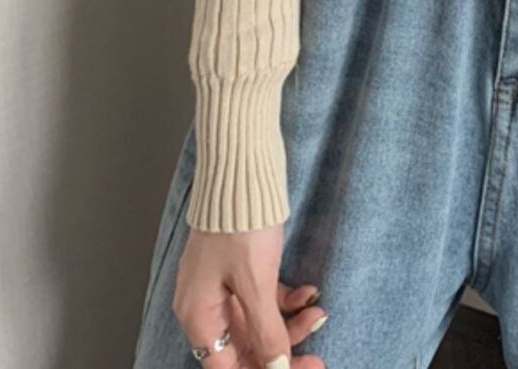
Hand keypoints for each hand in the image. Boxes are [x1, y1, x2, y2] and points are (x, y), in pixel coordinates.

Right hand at [173, 222, 327, 367]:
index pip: (229, 367)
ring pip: (258, 323)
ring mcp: (222, 286)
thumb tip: (277, 368)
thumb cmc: (240, 223)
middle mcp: (205, 306)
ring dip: (289, 324)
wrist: (241, 170)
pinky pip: (263, 298)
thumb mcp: (256, 283)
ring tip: (319, 314)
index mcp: (198, 316)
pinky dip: (286, 300)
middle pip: (244, 348)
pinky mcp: (239, 268)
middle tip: (317, 357)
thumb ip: (266, 331)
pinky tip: (309, 292)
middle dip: (281, 352)